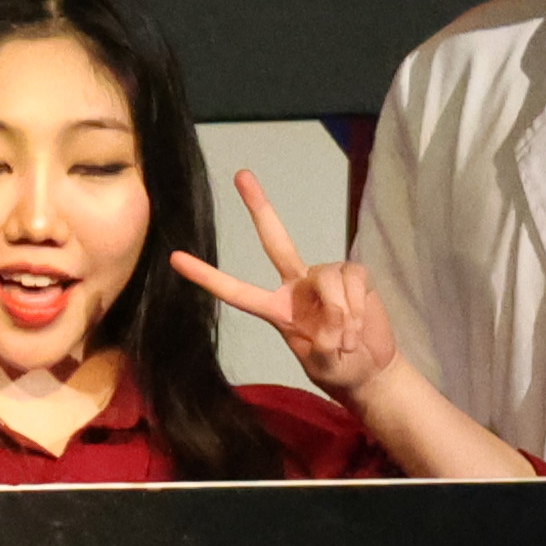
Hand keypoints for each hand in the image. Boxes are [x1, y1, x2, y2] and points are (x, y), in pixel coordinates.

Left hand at [166, 166, 403, 397]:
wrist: (370, 370)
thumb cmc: (337, 368)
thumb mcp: (322, 363)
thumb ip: (321, 343)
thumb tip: (332, 320)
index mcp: (275, 308)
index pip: (235, 291)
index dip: (207, 276)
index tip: (175, 258)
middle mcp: (296, 284)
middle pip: (274, 240)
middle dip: (259, 207)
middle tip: (241, 175)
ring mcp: (324, 276)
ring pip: (326, 276)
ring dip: (340, 313)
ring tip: (346, 340)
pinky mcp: (353, 274)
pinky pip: (351, 279)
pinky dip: (356, 305)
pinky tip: (359, 323)